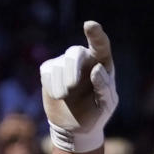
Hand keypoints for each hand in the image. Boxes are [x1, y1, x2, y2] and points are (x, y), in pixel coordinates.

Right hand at [40, 21, 118, 152]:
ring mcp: (65, 63)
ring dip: (62, 83)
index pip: (101, 45)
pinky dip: (51, 85)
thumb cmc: (96, 113)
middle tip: (72, 86)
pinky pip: (47, 71)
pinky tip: (58, 95)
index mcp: (103, 64)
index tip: (90, 26)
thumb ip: (104, 87)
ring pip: (60, 64)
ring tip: (66, 96)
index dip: (96, 34)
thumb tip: (96, 68)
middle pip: (75, 52)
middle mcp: (84, 60)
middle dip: (73, 68)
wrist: (75, 128)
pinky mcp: (50, 70)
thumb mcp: (106, 105)